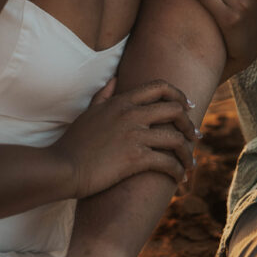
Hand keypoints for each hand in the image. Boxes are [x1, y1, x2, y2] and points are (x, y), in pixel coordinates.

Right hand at [54, 78, 196, 199]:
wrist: (62, 167)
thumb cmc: (74, 142)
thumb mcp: (89, 112)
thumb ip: (104, 94)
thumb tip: (114, 78)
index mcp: (122, 101)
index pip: (159, 87)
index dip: (179, 95)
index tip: (187, 107)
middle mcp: (131, 114)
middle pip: (175, 109)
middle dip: (189, 124)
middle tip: (194, 136)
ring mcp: (134, 136)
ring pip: (176, 138)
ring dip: (187, 152)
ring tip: (190, 163)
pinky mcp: (135, 159)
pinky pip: (167, 162)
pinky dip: (178, 170)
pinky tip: (179, 177)